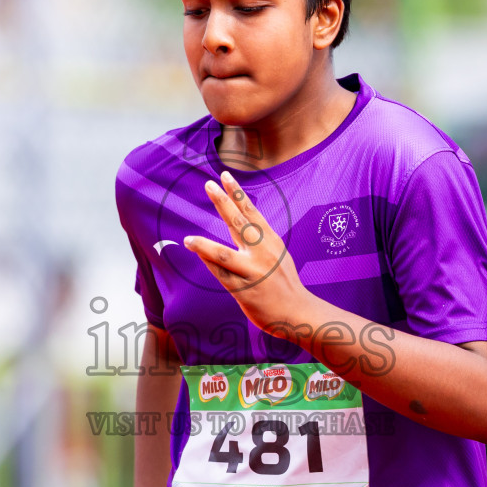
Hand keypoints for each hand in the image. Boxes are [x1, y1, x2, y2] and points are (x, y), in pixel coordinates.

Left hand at [184, 172, 314, 335]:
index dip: (237, 193)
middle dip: (223, 203)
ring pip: (225, 255)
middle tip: (209, 185)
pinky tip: (197, 257)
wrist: (298, 311)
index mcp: (270, 241)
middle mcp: (263, 253)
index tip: (225, 175)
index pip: (251, 211)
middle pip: (239, 224)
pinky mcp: (245, 292)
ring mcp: (254, 272)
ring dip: (205, 246)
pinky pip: (222, 276)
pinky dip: (210, 266)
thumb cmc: (284, 282)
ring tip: (188, 240)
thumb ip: (260, 239)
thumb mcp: (277, 253)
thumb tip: (240, 221)